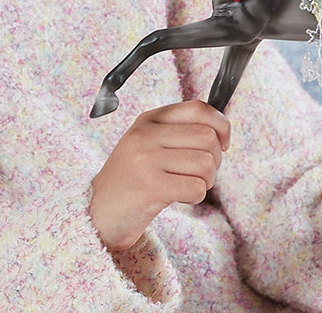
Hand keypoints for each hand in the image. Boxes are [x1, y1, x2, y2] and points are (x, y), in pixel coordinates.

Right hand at [90, 99, 229, 250]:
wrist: (98, 213)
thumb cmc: (132, 179)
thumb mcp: (148, 144)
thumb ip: (179, 132)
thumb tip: (222, 130)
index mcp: (149, 119)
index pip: (199, 108)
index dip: (221, 125)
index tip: (223, 144)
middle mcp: (146, 135)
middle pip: (207, 137)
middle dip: (215, 160)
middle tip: (201, 173)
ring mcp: (146, 159)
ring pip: (205, 164)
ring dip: (206, 181)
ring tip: (187, 186)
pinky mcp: (149, 186)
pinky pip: (196, 188)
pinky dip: (196, 197)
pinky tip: (179, 198)